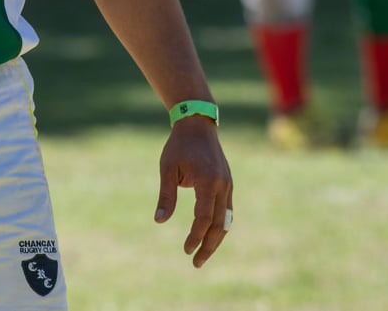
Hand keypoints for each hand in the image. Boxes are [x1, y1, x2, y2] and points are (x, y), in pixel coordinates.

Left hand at [155, 116, 233, 267]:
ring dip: (216, 240)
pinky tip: (210, 237)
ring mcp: (228, 185)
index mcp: (207, 181)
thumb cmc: (179, 146)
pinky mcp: (228, 184)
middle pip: (219, 225)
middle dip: (208, 246)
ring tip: (203, 255)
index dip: (195, 236)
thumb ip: (166, 196)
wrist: (198, 124)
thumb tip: (159, 222)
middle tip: (195, 263)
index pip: (204, 218)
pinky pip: (227, 212)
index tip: (185, 249)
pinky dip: (220, 227)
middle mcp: (222, 185)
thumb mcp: (167, 168)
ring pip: (226, 221)